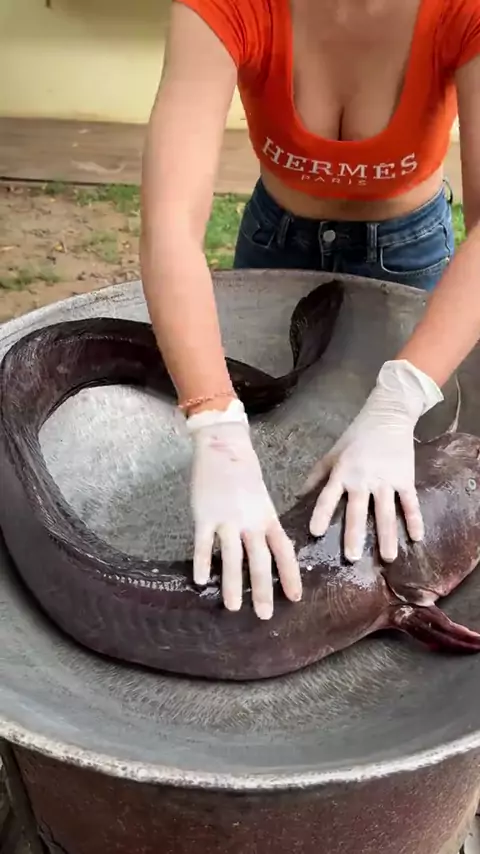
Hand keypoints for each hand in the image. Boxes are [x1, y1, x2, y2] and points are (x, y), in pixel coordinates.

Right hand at [186, 400, 301, 618]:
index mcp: (268, 516)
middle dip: (263, 590)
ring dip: (233, 584)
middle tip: (264, 615)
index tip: (295, 598)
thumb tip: (269, 549)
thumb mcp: (262, 497)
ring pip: (232, 557)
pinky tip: (201, 581)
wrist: (223, 445)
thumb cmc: (243, 471)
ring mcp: (227, 519)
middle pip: (259, 561)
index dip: (290, 575)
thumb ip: (264, 522)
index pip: (283, 551)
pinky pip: (203, 544)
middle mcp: (250, 521)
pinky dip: (202, 563)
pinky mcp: (204, 515)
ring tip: (234, 607)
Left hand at [300, 360, 442, 562]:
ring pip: (386, 512)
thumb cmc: (356, 436)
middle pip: (357, 510)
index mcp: (342, 473)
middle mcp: (363, 479)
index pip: (328, 497)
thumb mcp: (333, 453)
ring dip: (387, 535)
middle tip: (352, 557)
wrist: (388, 416)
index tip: (316, 533)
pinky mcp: (405, 478)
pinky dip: (414, 520)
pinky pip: (410, 502)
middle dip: (354, 534)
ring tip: (388, 557)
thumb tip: (298, 496)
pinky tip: (417, 538)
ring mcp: (386, 480)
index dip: (322, 514)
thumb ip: (317, 475)